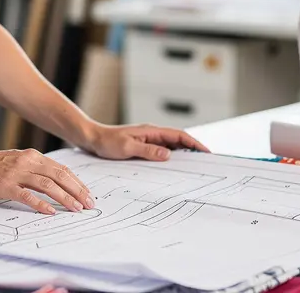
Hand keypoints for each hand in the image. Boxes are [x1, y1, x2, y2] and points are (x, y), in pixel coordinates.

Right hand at [0, 147, 95, 214]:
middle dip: (77, 191)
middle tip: (89, 204)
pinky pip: (26, 195)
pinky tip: (50, 211)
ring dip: (64, 197)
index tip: (88, 194)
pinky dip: (40, 203)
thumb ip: (35, 168)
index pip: (62, 169)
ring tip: (76, 208)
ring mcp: (16, 173)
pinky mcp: (5, 185)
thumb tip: (56, 181)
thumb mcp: (18, 160)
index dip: (77, 182)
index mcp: (33, 156)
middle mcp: (27, 162)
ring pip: (47, 185)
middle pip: (59, 176)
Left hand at [80, 123, 208, 160]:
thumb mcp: (127, 147)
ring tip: (194, 168)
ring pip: (171, 147)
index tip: (207, 152)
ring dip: (182, 155)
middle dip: (193, 150)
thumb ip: (147, 151)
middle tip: (206, 163)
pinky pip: (161, 152)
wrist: (92, 139)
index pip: (179, 135)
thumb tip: (168, 155)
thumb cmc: (107, 142)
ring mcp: (148, 140)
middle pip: (178, 141)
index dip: (194, 143)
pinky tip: (172, 168)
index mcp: (151, 131)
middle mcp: (152, 134)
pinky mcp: (143, 146)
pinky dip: (170, 158)